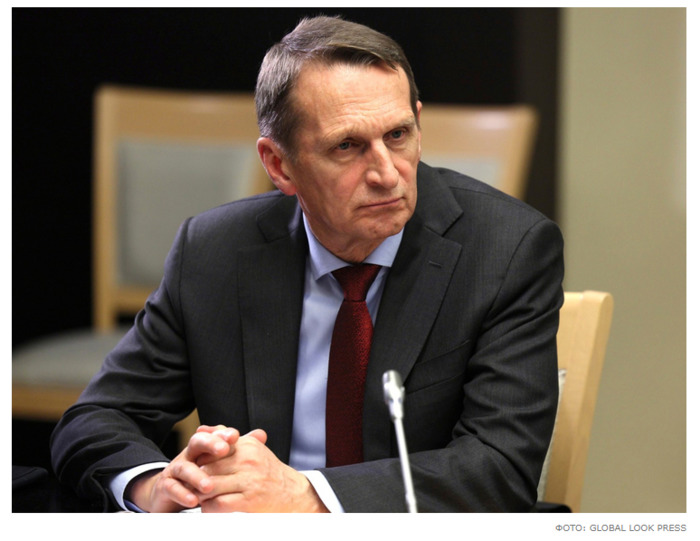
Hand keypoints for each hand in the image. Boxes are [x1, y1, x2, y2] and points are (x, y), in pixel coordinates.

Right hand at [127, 425, 238, 512]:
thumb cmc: (199, 475)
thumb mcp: (219, 463)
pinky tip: (193, 500)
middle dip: (210, 444)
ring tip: (210, 486)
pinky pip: (172, 487)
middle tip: (224, 450)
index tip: (235, 436)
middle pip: (197, 442)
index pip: (213, 435)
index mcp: (203, 447)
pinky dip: (182, 494)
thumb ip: (240, 449)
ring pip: (185, 468)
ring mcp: (176, 469)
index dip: (223, 434)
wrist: (169, 492)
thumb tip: (261, 434)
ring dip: (197, 476)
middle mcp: (189, 454)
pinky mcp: (166, 485)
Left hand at [196, 429, 328, 512]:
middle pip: (208, 467)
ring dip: (199, 493)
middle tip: (189, 484)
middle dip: (195, 477)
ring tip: (196, 496)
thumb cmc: (266, 470)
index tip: (195, 467)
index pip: (213, 448)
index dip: (200, 459)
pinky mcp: (248, 501)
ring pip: (210, 485)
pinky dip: (208, 507)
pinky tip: (208, 507)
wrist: (292, 493)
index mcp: (247, 445)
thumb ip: (227, 437)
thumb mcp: (251, 448)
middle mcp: (248, 460)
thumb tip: (202, 429)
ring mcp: (249, 481)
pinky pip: (218, 504)